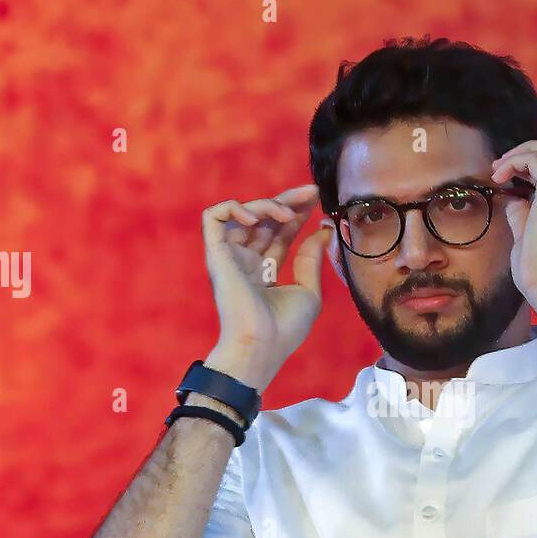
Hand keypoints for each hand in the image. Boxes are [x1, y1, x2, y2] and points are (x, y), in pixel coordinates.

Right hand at [201, 184, 330, 389]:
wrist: (261, 346)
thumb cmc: (284, 329)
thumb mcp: (309, 291)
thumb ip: (312, 259)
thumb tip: (323, 230)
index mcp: (265, 270)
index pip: (280, 232)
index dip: (298, 213)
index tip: (318, 200)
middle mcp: (246, 260)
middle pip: (264, 219)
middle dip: (288, 200)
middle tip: (312, 192)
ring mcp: (230, 256)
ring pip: (243, 213)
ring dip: (268, 205)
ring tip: (288, 214)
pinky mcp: (216, 254)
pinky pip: (213, 217)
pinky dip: (233, 208)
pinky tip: (256, 216)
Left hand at [490, 141, 536, 311]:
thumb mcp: (529, 236)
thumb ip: (524, 214)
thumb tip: (512, 198)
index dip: (533, 169)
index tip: (508, 177)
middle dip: (531, 151)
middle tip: (502, 165)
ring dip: (523, 152)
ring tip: (498, 168)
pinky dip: (516, 161)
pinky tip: (499, 176)